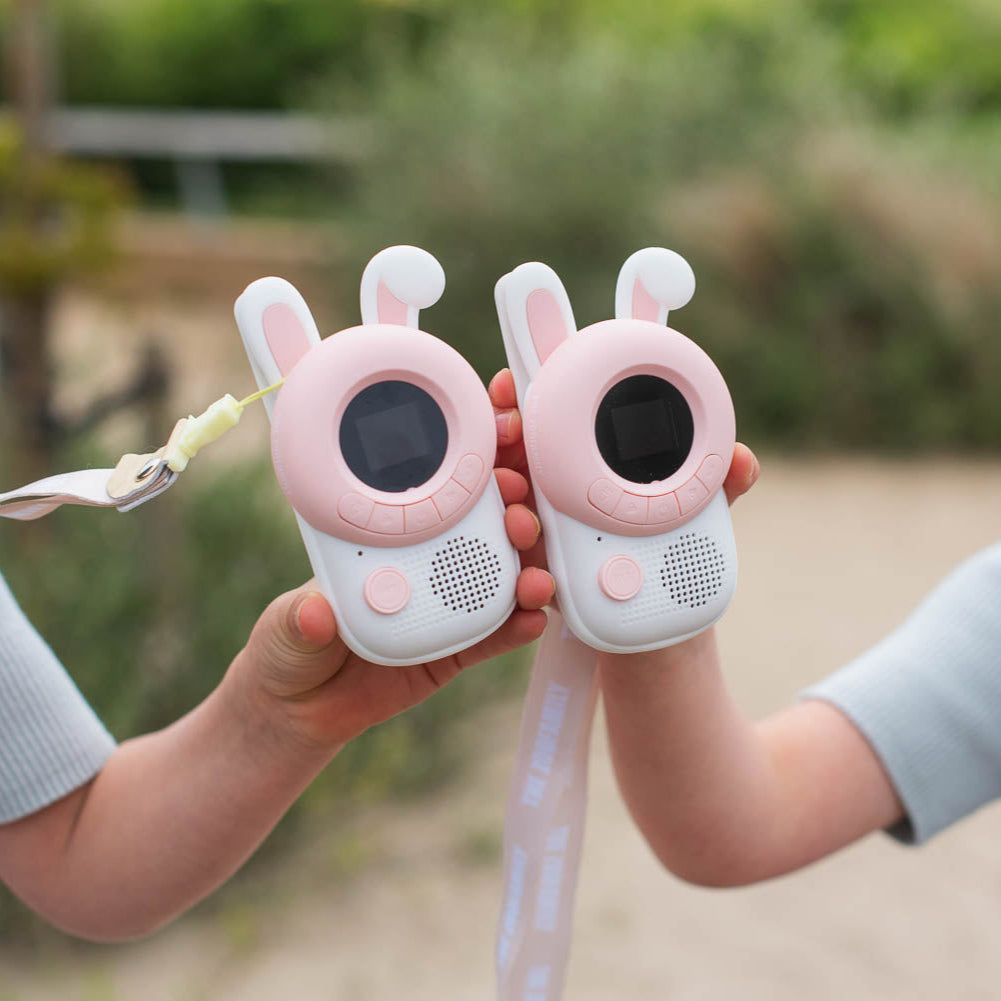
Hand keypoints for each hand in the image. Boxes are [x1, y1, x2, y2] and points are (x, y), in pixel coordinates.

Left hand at [228, 466, 553, 750]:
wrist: (297, 711)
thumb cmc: (287, 647)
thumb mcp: (284, 627)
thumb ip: (301, 619)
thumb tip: (315, 611)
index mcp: (382, 544)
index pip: (429, 503)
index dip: (465, 483)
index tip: (492, 469)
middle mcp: (419, 568)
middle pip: (475, 535)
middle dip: (508, 520)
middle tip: (520, 520)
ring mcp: (441, 608)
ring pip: (494, 582)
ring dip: (524, 572)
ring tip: (537, 580)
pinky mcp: (452, 651)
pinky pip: (491, 637)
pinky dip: (516, 627)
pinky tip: (534, 621)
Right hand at [488, 366, 760, 561]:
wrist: (652, 621)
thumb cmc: (666, 550)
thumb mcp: (694, 515)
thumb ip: (716, 487)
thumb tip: (743, 460)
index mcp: (578, 458)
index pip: (538, 417)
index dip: (515, 396)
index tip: (508, 384)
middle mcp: (549, 490)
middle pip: (508, 460)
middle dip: (500, 450)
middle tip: (512, 456)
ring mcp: (538, 535)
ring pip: (504, 516)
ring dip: (506, 513)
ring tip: (524, 522)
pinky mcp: (537, 582)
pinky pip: (517, 577)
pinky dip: (522, 579)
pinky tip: (537, 582)